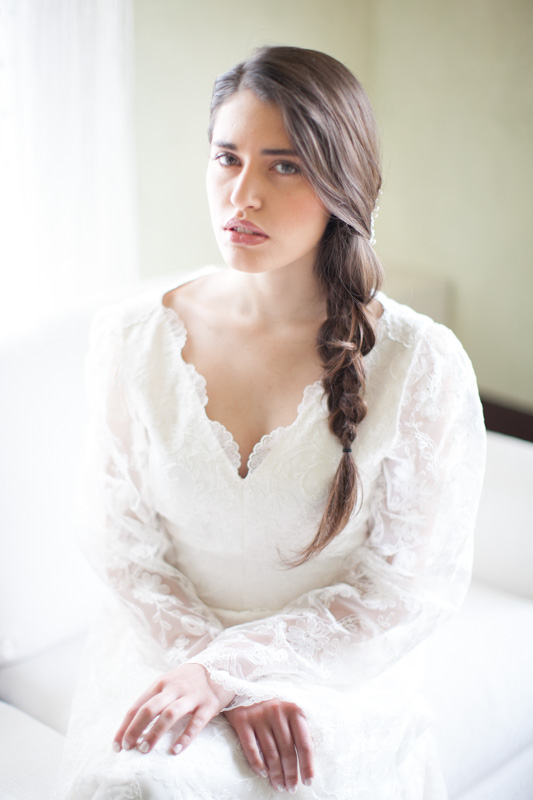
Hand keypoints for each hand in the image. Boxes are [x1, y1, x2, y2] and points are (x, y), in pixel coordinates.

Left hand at [113, 663, 234, 754]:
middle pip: (149, 709)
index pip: (137, 706)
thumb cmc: (189, 679)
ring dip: (155, 733)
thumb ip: (154, 699)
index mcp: (160, 683)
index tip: (117, 745)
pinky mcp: (208, 705)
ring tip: (145, 749)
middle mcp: (174, 688)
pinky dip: (184, 738)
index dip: (125, 726)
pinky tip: (175, 750)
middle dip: (135, 729)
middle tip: (128, 748)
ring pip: (169, 715)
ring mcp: (191, 696)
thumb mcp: (169, 682)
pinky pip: (195, 723)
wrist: (222, 665)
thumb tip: (133, 725)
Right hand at [224, 699, 313, 792]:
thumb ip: (298, 730)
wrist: (243, 688)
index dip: (307, 766)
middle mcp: (277, 712)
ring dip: (275, 774)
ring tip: (278, 785)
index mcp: (294, 710)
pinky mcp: (242, 720)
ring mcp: (259, 715)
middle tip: (290, 788)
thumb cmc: (272, 706)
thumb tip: (307, 760)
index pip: (304, 744)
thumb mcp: (289, 711)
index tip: (308, 782)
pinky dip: (257, 764)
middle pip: (287, 751)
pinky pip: (251, 748)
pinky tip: (263, 774)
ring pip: (270, 753)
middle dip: (290, 774)